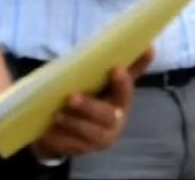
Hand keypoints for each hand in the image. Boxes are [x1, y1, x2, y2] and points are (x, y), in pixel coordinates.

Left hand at [30, 49, 153, 158]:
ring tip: (57, 115)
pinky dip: (58, 138)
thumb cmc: (91, 97)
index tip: (116, 69)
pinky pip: (70, 146)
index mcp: (121, 102)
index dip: (122, 81)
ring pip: (88, 133)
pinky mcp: (80, 150)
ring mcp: (98, 139)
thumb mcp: (99, 81)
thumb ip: (114, 65)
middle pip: (106, 115)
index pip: (125, 90)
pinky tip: (47, 131)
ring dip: (73, 123)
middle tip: (71, 97)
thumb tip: (147, 45)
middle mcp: (114, 122)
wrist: (73, 128)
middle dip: (89, 106)